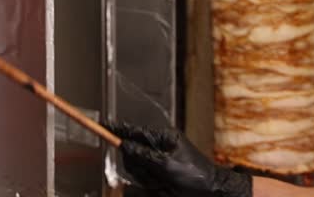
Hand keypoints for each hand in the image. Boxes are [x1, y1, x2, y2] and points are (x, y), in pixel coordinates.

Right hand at [106, 123, 251, 196]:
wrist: (211, 192)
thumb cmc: (195, 175)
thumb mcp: (167, 164)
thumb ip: (142, 154)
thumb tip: (124, 145)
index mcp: (163, 137)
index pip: (135, 130)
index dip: (117, 129)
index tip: (102, 124)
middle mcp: (159, 147)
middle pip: (132, 151)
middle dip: (138, 165)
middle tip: (153, 175)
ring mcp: (158, 161)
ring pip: (136, 167)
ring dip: (146, 177)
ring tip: (163, 183)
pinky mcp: (159, 174)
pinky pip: (143, 177)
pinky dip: (150, 183)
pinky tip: (163, 186)